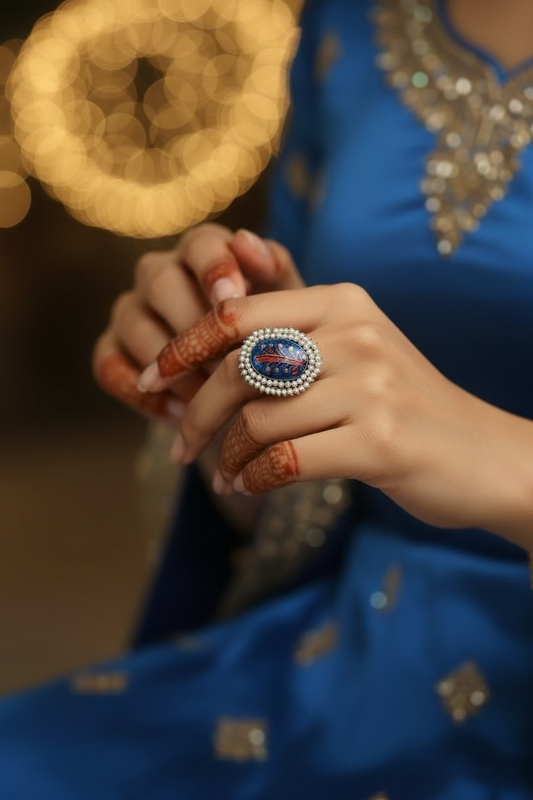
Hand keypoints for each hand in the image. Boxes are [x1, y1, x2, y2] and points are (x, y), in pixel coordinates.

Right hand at [92, 224, 303, 421]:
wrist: (251, 384)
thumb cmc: (274, 335)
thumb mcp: (286, 306)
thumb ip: (273, 270)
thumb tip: (244, 238)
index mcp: (203, 251)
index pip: (200, 245)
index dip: (214, 269)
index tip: (233, 298)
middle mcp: (159, 273)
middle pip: (161, 283)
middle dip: (196, 327)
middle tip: (229, 365)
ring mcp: (130, 311)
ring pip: (135, 326)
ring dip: (174, 367)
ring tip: (212, 399)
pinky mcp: (110, 348)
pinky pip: (108, 366)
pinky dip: (143, 394)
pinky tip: (181, 414)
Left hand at [137, 283, 521, 532]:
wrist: (483, 454)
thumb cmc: (404, 404)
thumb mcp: (355, 346)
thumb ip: (294, 322)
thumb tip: (224, 289)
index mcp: (343, 302)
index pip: (238, 314)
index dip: (184, 346)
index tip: (153, 379)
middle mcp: (355, 334)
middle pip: (238, 368)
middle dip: (196, 413)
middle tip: (181, 446)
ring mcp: (371, 387)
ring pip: (258, 420)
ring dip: (228, 456)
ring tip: (224, 474)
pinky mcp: (379, 442)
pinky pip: (286, 461)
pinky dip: (255, 479)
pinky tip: (250, 487)